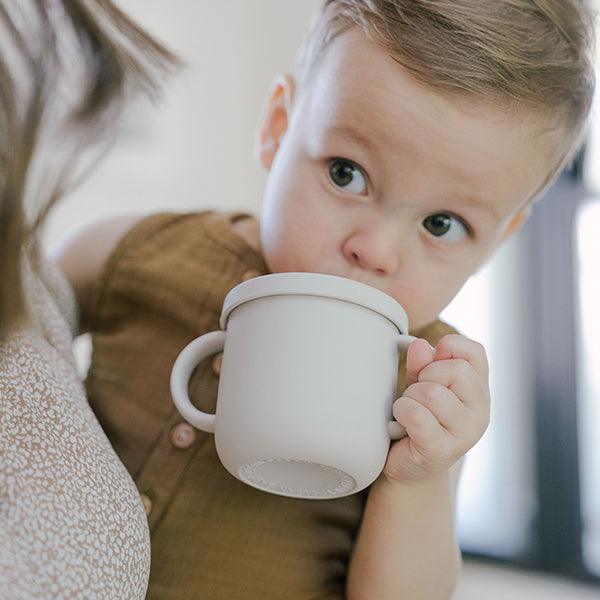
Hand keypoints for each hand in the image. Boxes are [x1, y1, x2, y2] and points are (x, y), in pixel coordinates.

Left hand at [384, 334, 489, 482]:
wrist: (407, 463)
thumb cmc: (417, 417)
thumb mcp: (419, 382)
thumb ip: (421, 363)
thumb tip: (421, 346)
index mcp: (479, 389)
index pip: (474, 351)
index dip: (447, 349)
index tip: (431, 364)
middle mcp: (481, 411)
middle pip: (457, 370)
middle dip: (426, 375)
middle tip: (418, 393)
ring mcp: (465, 433)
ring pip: (433, 392)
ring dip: (410, 397)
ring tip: (410, 410)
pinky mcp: (442, 450)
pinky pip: (417, 415)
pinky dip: (402, 412)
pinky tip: (402, 421)